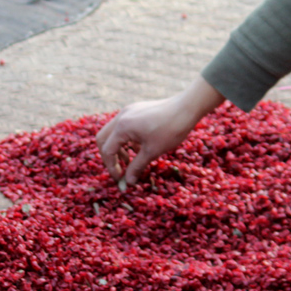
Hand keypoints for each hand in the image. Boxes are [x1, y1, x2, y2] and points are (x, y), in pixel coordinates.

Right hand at [96, 77, 224, 183]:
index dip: (112, 167)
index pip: (107, 151)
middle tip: (119, 170)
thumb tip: (128, 182)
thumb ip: (136, 167)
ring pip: (112, 133)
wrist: (187, 107)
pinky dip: (125, 140)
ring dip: (118, 149)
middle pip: (103, 139)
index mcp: (122, 127)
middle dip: (109, 157)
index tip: (121, 179)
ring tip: (131, 161)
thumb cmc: (171, 129)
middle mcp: (121, 117)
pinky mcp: (135, 110)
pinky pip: (122, 127)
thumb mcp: (152, 152)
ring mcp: (127, 111)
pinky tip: (139, 148)